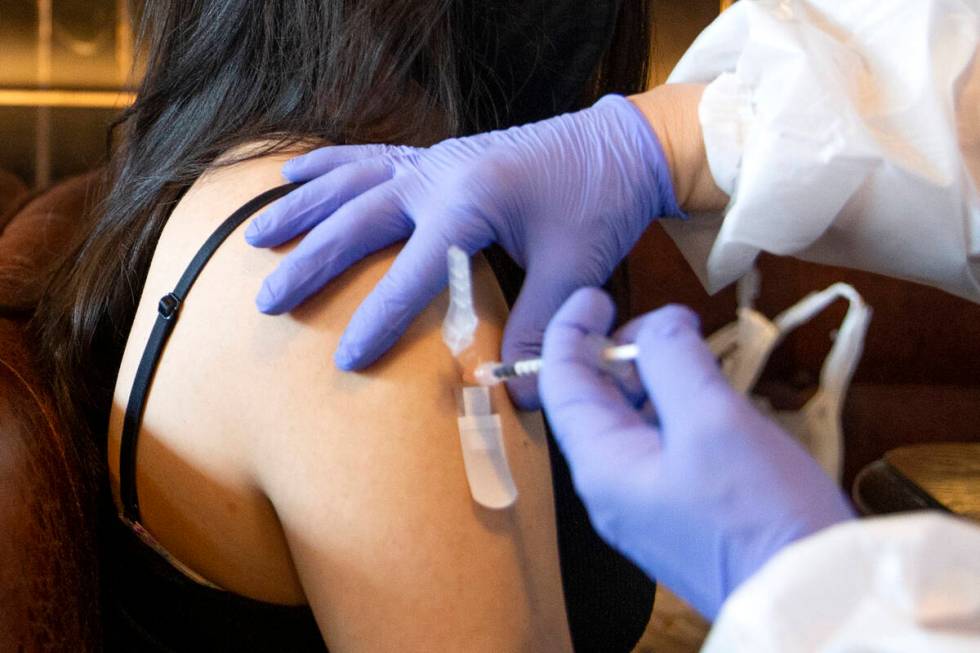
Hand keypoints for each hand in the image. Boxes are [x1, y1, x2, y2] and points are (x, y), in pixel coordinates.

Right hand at [246, 95, 680, 408]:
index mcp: (471, 202)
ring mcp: (433, 160)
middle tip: (269, 301)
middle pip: (358, 220)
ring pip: (350, 183)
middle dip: (311, 262)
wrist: (617, 146)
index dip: (377, 320)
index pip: (412, 272)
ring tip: (256, 236)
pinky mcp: (436, 156)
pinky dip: (327, 165)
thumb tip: (514, 391)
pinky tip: (291, 171)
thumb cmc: (598, 203)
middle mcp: (439, 175)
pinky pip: (368, 157)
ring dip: (302, 209)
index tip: (344, 360)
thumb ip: (540, 328)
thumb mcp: (575, 269)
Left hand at [539, 288, 854, 617]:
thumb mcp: (712, 420)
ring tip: (694, 349)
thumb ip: (674, 361)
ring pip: (634, 419)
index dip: (570, 330)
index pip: (561, 384)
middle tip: (669, 322)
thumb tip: (661, 322)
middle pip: (596, 399)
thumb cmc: (758, 514)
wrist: (812, 595)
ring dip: (656, 375)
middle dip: (624, 350)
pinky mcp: (682, 507)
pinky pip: (664, 442)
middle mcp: (613, 485)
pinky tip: (711, 391)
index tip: (596, 294)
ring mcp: (647, 500)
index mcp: (602, 466)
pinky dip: (678, 406)